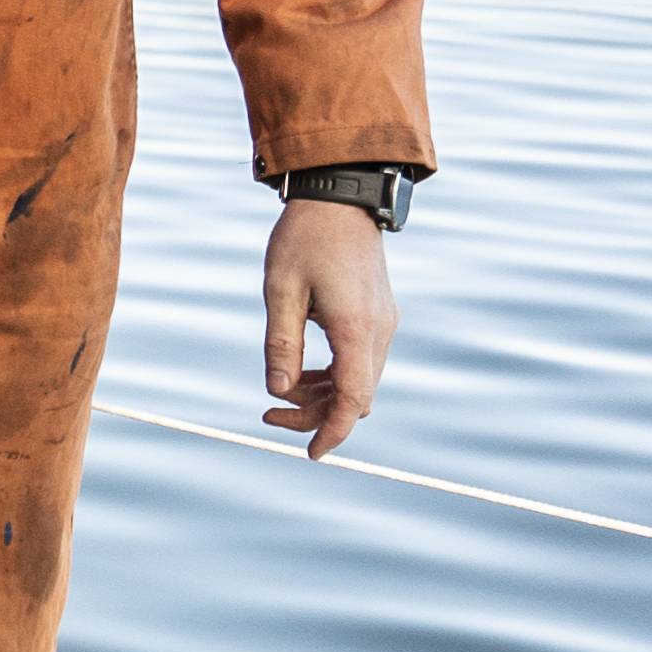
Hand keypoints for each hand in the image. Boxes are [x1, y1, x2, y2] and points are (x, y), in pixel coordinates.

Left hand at [262, 197, 394, 457]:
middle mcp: (379, 332)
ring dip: (323, 395)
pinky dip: (333, 374)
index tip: (311, 453)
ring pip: (359, 381)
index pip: (353, 399)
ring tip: (279, 393)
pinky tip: (301, 371)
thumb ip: (281, 344)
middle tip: (268, 413)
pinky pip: (360, 360)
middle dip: (316, 414)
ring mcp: (383, 323)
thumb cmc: (304, 239)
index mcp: (357, 329)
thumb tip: (278, 391)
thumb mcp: (280, 291)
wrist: (340, 198)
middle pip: (356, 396)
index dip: (332, 431)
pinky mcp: (378, 315)